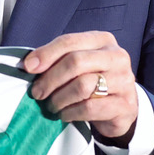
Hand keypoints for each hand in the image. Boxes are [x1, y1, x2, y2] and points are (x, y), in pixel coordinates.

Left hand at [22, 31, 137, 142]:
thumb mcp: (79, 64)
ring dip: (60, 98)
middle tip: (37, 92)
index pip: (69, 41)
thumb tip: (29, 64)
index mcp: (103, 40)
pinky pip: (90, 108)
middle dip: (50, 79)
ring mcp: (124, 81)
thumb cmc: (94, 81)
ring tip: (52, 105)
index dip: (46, 54)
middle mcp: (117, 57)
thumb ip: (57, 59)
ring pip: (82, 86)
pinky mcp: (124, 105)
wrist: (121, 108)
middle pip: (75, 62)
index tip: (28, 67)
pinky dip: (71, 112)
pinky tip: (65, 114)